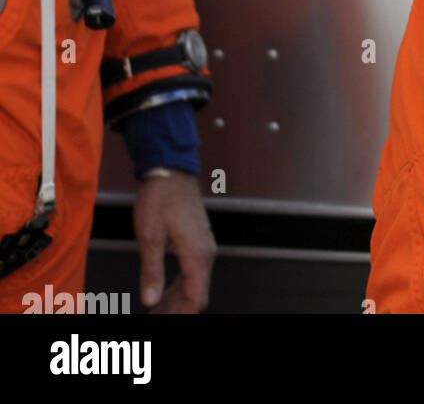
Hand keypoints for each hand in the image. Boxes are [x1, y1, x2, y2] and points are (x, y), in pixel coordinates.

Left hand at [133, 170, 216, 313]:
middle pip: (196, 293)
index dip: (181, 315)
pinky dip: (178, 285)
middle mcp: (205, 252)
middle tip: (154, 320)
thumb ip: (152, 272)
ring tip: (155, 311)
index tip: (162, 323)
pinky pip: (191, 271)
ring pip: (194, 283)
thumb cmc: (160, 198)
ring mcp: (203, 245)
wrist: (170, 169)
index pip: (196, 298)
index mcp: (197, 254)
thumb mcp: (150, 236)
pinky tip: (162, 291)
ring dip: (176, 299)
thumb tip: (150, 301)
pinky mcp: (197, 240)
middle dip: (176, 310)